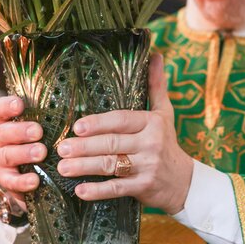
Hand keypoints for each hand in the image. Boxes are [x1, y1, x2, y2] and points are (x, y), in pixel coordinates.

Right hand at [0, 96, 46, 210]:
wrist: (25, 170)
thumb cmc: (37, 137)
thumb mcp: (40, 123)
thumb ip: (49, 114)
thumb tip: (74, 104)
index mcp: (4, 120)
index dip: (7, 106)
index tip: (20, 105)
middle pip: (4, 132)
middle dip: (21, 131)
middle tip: (38, 132)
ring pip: (7, 155)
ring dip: (24, 154)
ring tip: (41, 153)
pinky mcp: (4, 179)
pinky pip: (10, 181)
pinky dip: (22, 181)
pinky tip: (35, 181)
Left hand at [56, 53, 193, 213]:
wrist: (183, 181)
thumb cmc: (167, 142)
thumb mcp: (164, 113)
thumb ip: (156, 85)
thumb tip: (155, 55)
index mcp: (152, 123)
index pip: (122, 120)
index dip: (99, 123)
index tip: (77, 126)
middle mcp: (151, 143)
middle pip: (113, 143)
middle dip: (84, 147)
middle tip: (61, 148)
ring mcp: (147, 166)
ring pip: (111, 165)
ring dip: (84, 167)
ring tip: (63, 167)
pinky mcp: (143, 187)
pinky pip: (116, 188)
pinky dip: (97, 190)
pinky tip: (80, 190)